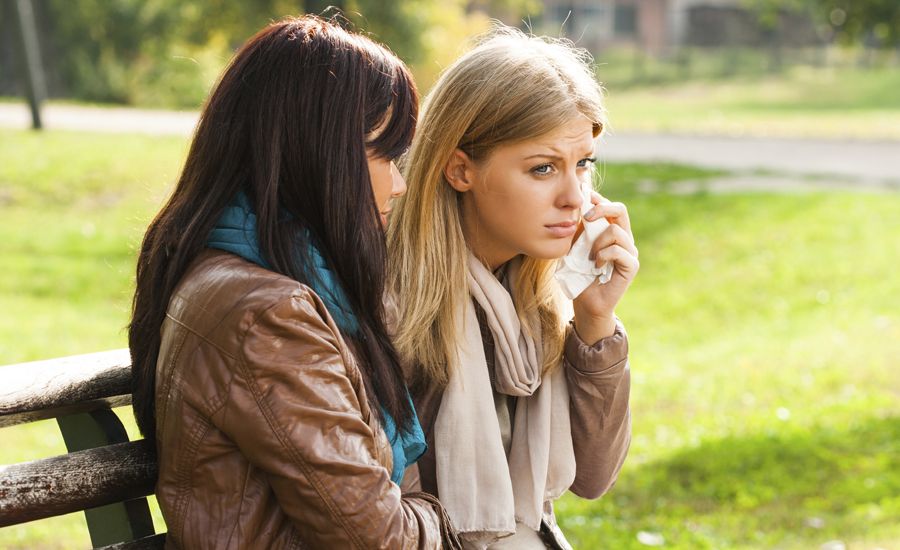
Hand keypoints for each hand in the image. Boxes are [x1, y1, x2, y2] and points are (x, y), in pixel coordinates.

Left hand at [571, 192, 638, 343]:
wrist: (586, 302)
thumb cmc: (580, 274)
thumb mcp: (576, 246)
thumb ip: (579, 228)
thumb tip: (574, 205)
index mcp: (613, 232)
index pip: (611, 207)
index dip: (598, 199)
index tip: (583, 198)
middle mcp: (625, 239)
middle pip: (621, 210)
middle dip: (601, 209)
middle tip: (585, 217)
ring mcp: (630, 252)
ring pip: (616, 231)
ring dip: (597, 241)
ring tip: (589, 256)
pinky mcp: (631, 266)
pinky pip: (618, 250)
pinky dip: (603, 255)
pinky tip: (596, 265)